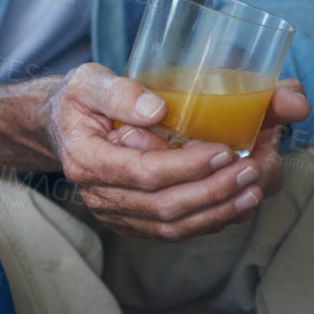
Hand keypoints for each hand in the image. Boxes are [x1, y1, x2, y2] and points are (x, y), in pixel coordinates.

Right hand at [48, 64, 302, 241]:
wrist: (61, 125)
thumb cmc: (78, 100)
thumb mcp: (88, 81)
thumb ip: (119, 92)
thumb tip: (157, 109)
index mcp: (85, 159)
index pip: (144, 172)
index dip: (188, 166)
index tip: (225, 150)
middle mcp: (98, 195)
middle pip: (163, 206)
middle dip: (213, 192)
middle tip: (250, 170)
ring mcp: (114, 213)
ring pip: (172, 227)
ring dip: (217, 212)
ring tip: (251, 190)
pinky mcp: (130, 221)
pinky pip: (172, 231)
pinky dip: (207, 221)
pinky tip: (233, 204)